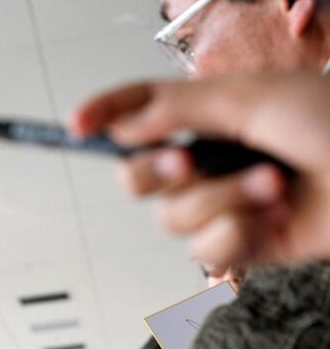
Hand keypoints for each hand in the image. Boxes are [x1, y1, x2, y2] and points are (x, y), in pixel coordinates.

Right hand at [69, 71, 329, 267]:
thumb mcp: (251, 99)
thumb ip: (176, 109)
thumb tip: (124, 123)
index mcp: (211, 115)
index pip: (139, 112)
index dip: (103, 115)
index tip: (75, 124)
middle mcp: (211, 160)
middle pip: (137, 177)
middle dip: (156, 171)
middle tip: (186, 161)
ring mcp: (226, 204)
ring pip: (172, 217)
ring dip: (222, 200)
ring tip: (273, 186)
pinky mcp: (244, 243)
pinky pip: (205, 249)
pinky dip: (237, 234)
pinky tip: (273, 219)